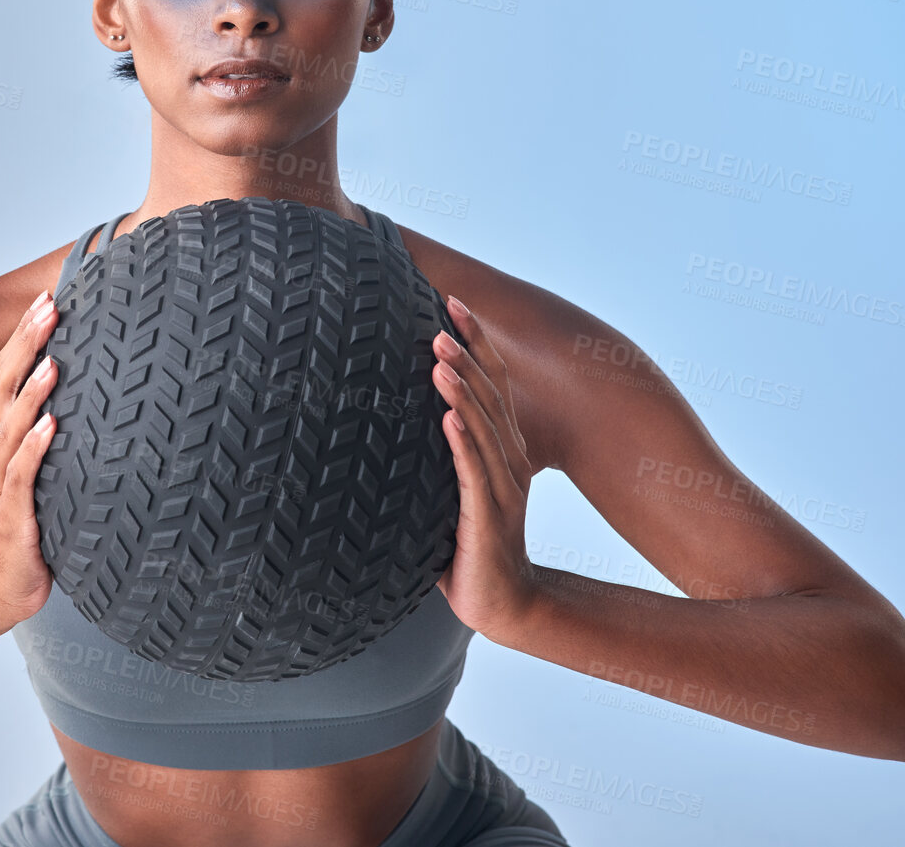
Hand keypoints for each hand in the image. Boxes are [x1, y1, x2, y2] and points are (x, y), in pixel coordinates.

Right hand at [0, 289, 59, 633]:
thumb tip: (83, 397)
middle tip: (49, 306)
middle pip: (1, 390)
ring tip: (55, 359)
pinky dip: (36, 448)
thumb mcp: (26, 476)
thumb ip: (41, 438)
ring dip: (32, 393)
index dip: (22, 338)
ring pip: (11, 429)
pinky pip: (23, 477)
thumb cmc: (19, 527)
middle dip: (26, 346)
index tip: (47, 299)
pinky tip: (53, 425)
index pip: (3, 378)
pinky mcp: (10, 518)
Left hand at [430, 295, 538, 644]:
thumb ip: (438, 455)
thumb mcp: (454, 489)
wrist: (503, 601)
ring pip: (483, 427)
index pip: (493, 383)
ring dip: (462, 392)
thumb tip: (394, 419)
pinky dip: (462, 442)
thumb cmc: (470, 544)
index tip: (453, 303)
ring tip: (441, 361)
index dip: (476, 342)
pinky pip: (473, 472)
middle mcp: (510, 459)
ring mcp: (503, 486)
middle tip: (441, 322)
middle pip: (491, 395)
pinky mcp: (489, 515)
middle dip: (466, 356)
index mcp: (503, 449)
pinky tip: (448, 418)